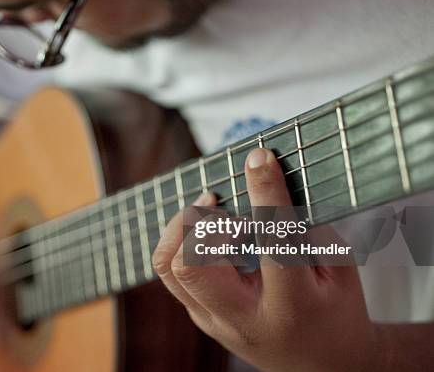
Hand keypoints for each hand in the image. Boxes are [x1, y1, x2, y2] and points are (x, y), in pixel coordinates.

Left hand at [153, 148, 384, 371]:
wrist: (322, 365)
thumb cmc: (336, 312)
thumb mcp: (340, 269)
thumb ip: (307, 228)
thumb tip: (267, 181)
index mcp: (291, 309)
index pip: (272, 244)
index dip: (265, 194)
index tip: (260, 158)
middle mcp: (242, 320)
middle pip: (190, 264)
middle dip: (200, 221)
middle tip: (224, 206)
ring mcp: (213, 322)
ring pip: (167, 267)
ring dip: (182, 228)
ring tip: (213, 212)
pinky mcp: (199, 316)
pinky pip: (171, 272)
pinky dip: (183, 241)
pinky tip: (209, 231)